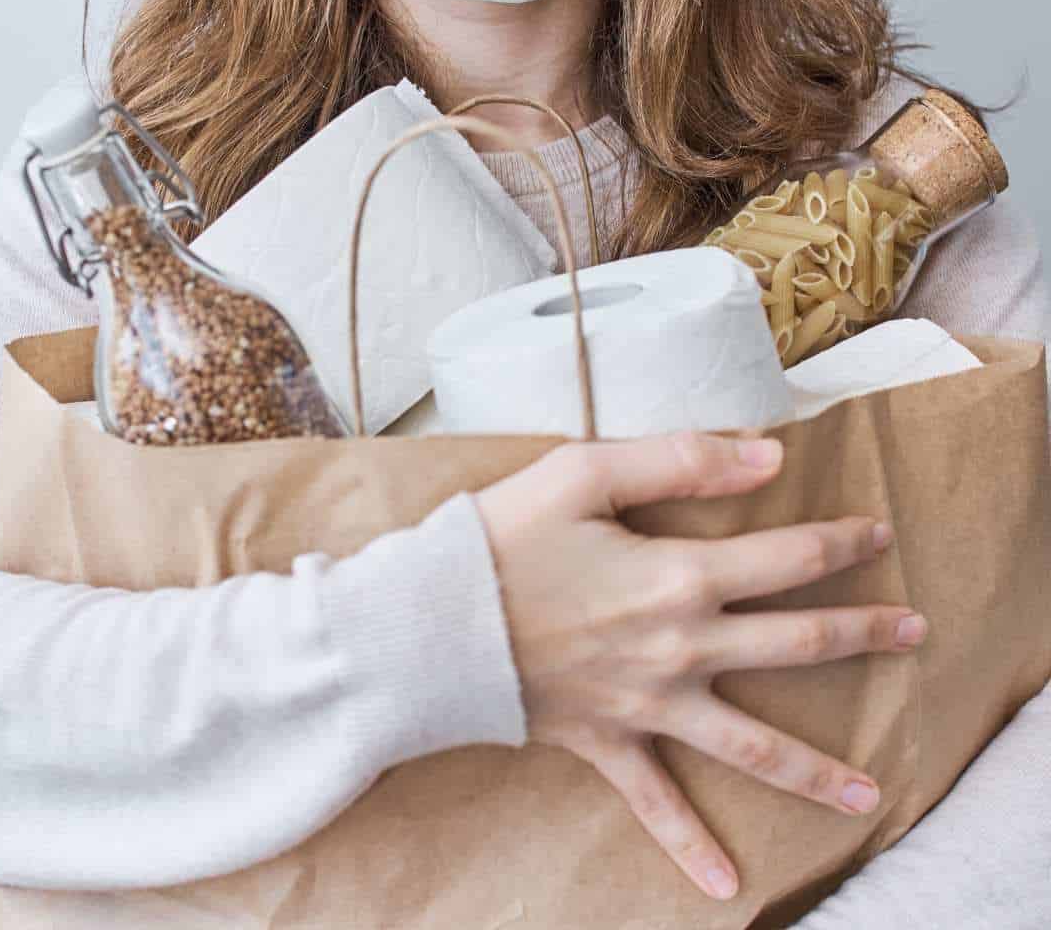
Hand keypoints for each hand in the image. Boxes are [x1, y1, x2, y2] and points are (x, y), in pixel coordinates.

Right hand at [476, 433, 925, 902]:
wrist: (428, 623)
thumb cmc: (501, 538)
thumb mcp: (583, 473)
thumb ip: (679, 459)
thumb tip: (766, 458)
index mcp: (678, 576)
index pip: (787, 558)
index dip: (839, 543)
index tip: (876, 535)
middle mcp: (679, 648)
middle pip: (795, 645)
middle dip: (862, 634)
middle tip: (915, 631)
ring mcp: (647, 704)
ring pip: (750, 744)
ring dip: (814, 768)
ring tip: (870, 794)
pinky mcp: (607, 741)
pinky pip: (654, 802)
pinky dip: (687, 844)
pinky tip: (724, 885)